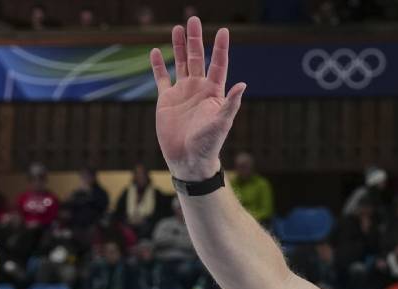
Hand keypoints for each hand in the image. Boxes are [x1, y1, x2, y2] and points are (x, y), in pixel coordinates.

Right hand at [149, 17, 246, 180]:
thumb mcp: (221, 123)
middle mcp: (198, 89)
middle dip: (196, 39)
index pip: (218, 64)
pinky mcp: (166, 100)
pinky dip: (158, 65)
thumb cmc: (209, 144)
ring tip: (178, 28)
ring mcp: (182, 93)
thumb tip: (243, 84)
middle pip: (197, 58)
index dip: (220, 48)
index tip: (223, 31)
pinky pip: (161, 78)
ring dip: (179, 46)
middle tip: (193, 19)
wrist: (189, 159)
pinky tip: (155, 51)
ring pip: (180, 63)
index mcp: (214, 92)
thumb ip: (230, 103)